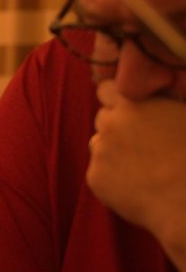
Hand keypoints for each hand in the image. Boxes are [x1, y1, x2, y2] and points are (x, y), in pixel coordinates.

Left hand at [88, 79, 185, 249]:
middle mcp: (109, 124)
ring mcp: (99, 151)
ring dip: (112, 149)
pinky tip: (138, 183)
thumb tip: (150, 96)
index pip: (106, 88)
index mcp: (133, 103)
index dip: (117, 97)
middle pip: (103, 117)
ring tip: (143, 164)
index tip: (127, 106)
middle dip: (117, 125)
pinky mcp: (94, 177)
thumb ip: (162, 101)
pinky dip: (112, 175)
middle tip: (141, 140)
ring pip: (99, 144)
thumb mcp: (184, 115)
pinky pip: (100, 170)